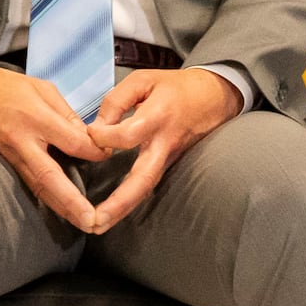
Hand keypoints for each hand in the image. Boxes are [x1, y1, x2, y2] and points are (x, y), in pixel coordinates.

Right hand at [0, 67, 111, 230]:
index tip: (108, 153)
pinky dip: (46, 199)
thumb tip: (88, 137)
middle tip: (92, 220)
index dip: (94, 151)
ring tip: (83, 223)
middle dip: (72, 200)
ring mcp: (11, 156)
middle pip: (50, 176)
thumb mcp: (41, 88)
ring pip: (38, 187)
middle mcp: (22, 141)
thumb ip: (66, 113)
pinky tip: (61, 211)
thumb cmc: (6, 86)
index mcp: (35, 117)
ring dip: (61, 208)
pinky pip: (27, 184)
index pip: (72, 142)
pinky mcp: (4, 164)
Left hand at [84, 68, 242, 230]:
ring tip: (97, 226)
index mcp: (158, 116)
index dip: (104, 136)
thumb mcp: (144, 79)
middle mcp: (164, 143)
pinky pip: (148, 185)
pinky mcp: (168, 165)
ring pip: (146, 188)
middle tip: (95, 220)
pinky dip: (130, 202)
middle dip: (119, 201)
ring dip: (122, 209)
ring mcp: (169, 158)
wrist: (214, 97)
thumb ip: (116, 100)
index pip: (128, 135)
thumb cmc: (175, 87)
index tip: (90, 133)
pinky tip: (112, 215)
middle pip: (143, 178)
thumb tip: (96, 127)